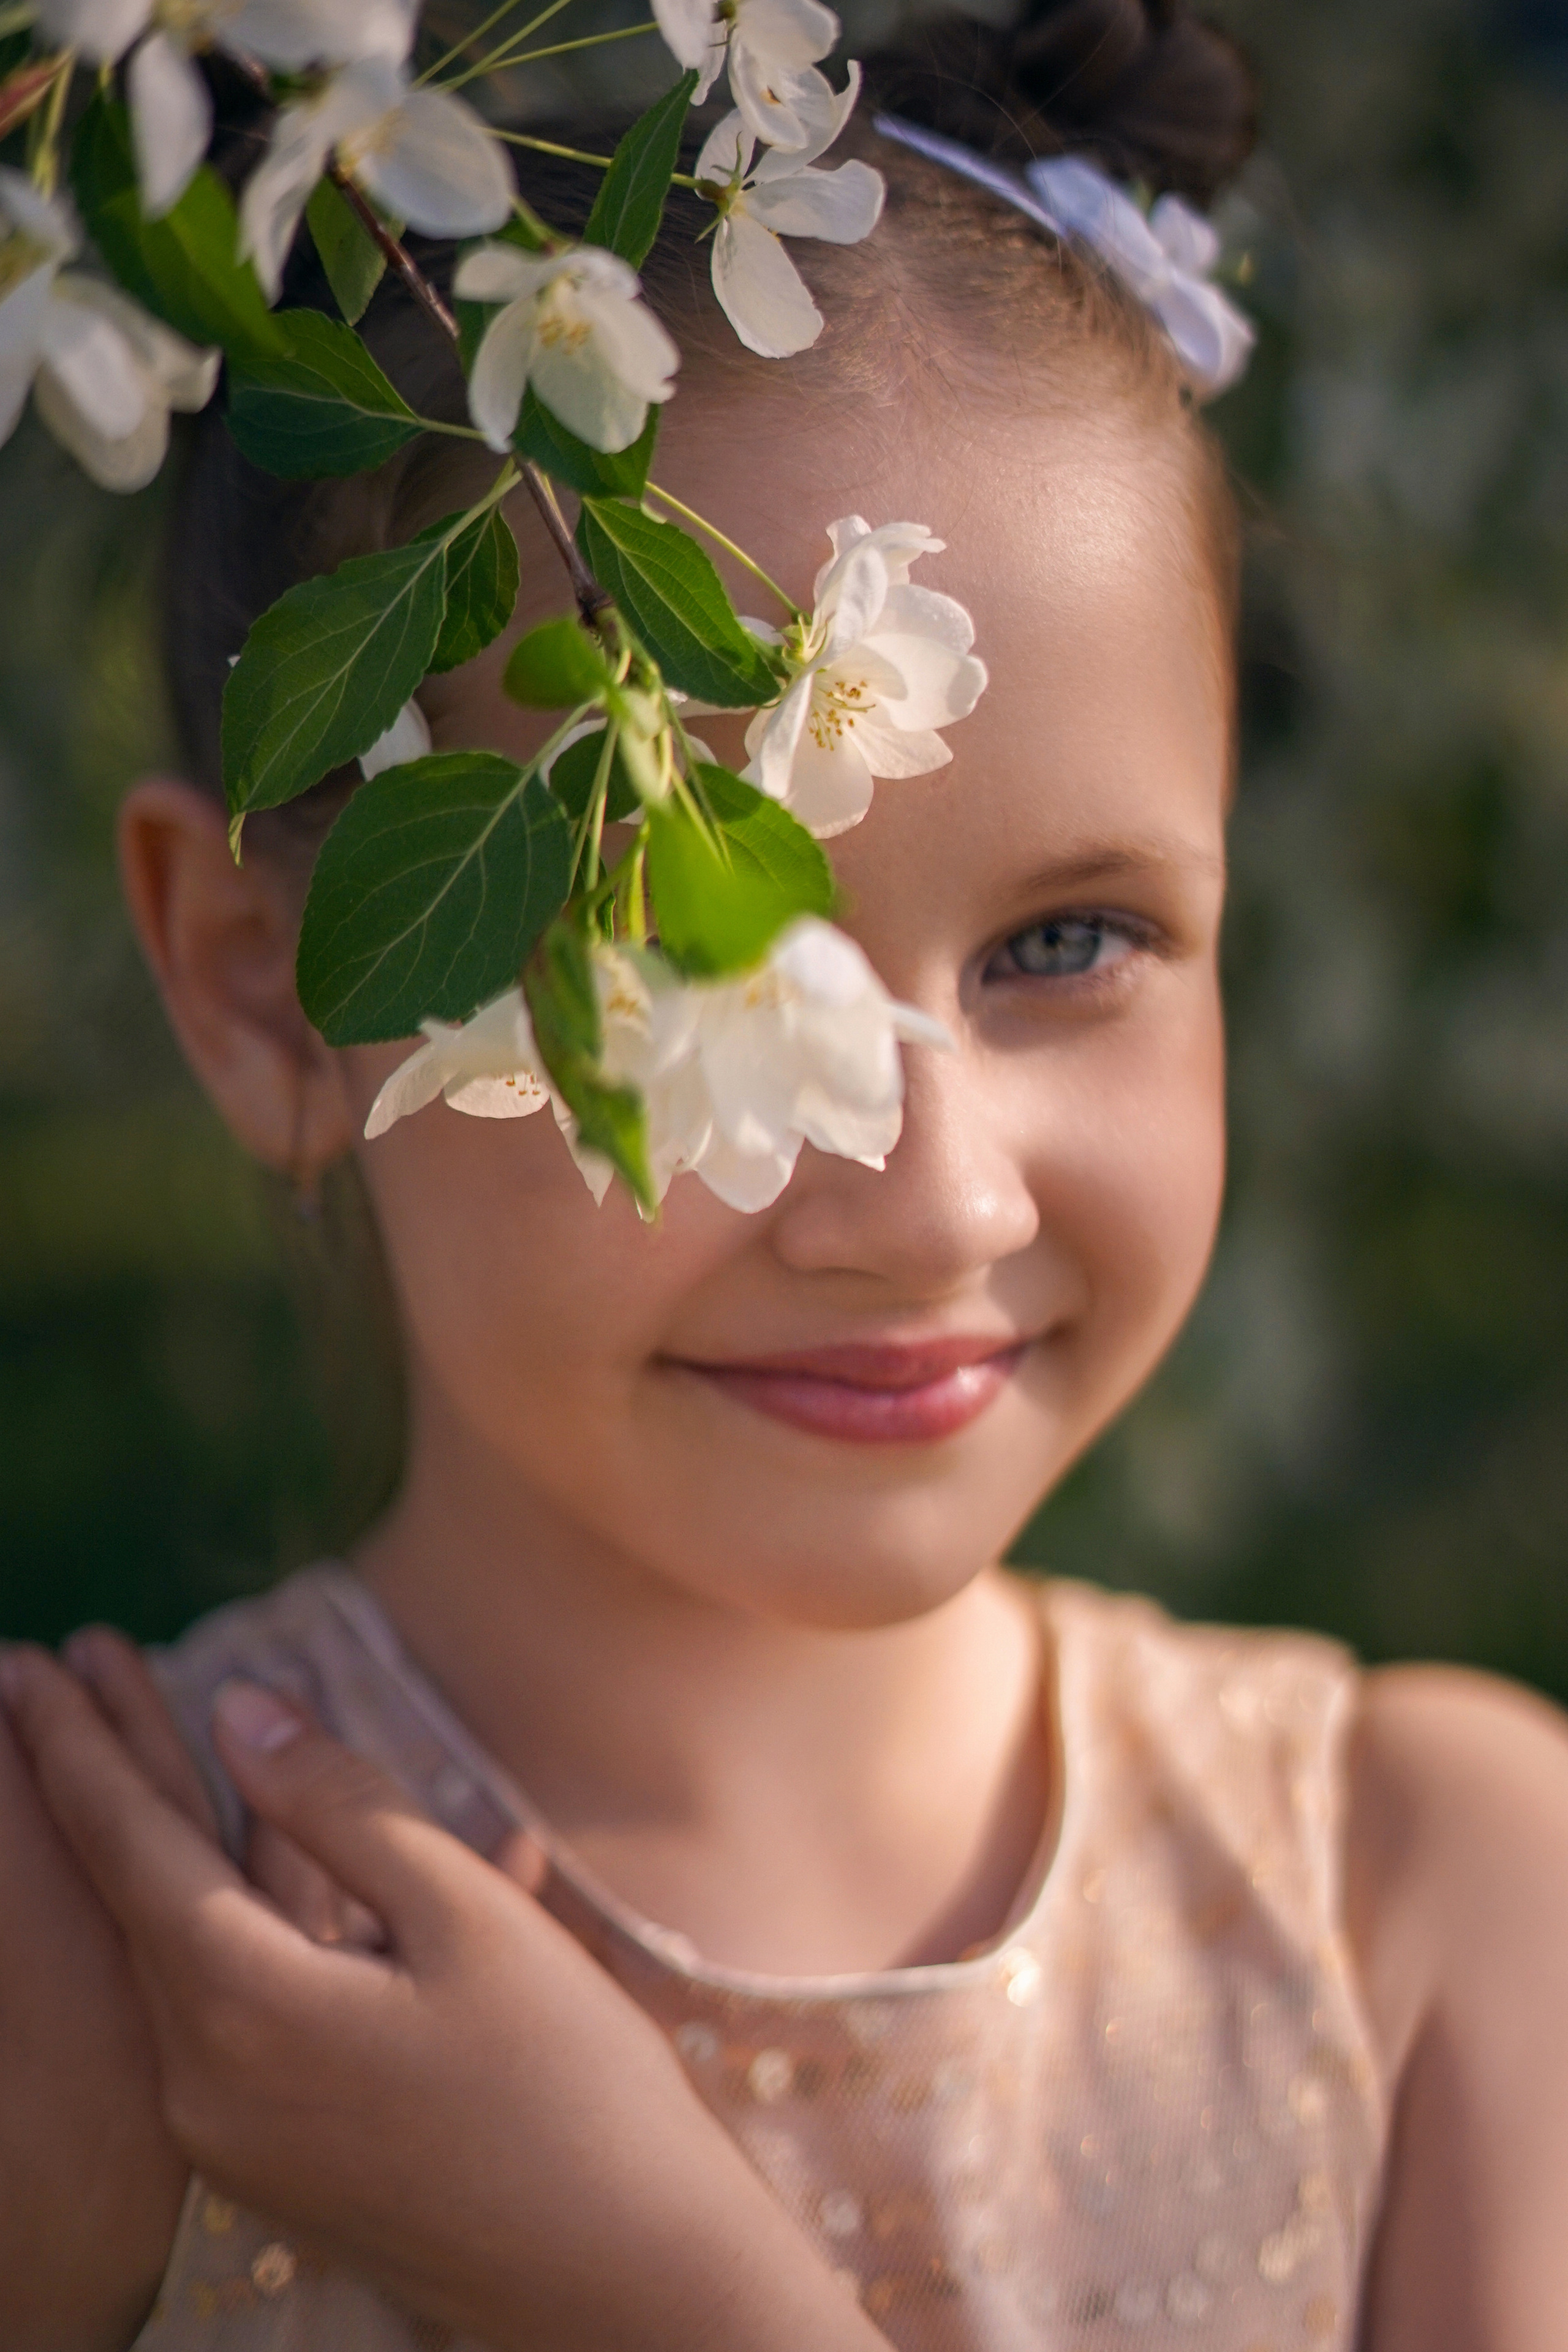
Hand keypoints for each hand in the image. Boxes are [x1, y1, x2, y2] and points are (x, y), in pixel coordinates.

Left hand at [4, 1644, 888, 2351]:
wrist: (625, 2282)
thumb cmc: (566, 2086)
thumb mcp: (462, 1915)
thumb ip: (340, 1804)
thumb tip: (241, 1708)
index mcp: (244, 2011)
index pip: (126, 1843)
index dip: (74, 1743)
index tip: (29, 1663)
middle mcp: (204, 2084)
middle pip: (135, 1897)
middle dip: (96, 1778)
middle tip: (42, 1678)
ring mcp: (233, 2136)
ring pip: (188, 1953)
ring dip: (170, 1845)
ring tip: (142, 1748)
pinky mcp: (276, 2163)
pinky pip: (244, 2010)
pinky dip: (256, 1925)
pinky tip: (298, 1864)